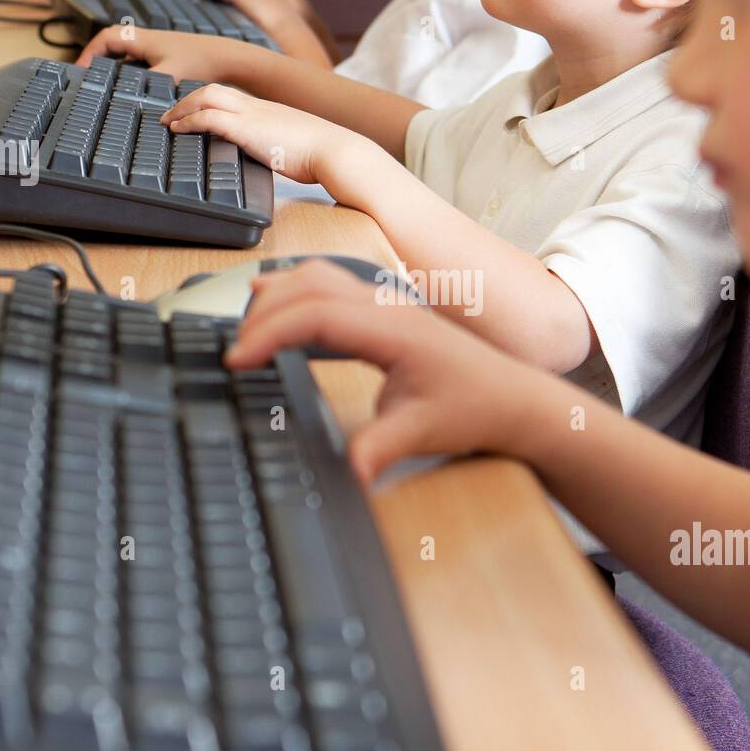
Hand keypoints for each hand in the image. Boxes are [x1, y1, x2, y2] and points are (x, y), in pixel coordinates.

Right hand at [76, 25, 242, 82]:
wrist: (229, 58)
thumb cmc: (201, 62)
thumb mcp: (169, 76)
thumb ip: (147, 87)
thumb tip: (127, 101)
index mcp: (143, 39)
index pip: (106, 38)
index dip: (89, 52)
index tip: (80, 69)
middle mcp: (148, 39)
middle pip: (113, 42)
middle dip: (97, 57)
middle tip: (88, 76)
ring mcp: (158, 47)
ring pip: (127, 51)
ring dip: (114, 64)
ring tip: (105, 84)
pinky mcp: (169, 55)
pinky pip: (141, 60)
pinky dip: (131, 70)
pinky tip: (134, 89)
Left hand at [160, 84, 369, 190]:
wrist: (337, 151)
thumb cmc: (324, 156)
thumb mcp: (297, 148)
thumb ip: (281, 148)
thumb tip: (279, 161)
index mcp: (270, 110)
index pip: (232, 96)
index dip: (208, 101)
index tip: (194, 113)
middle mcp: (259, 106)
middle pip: (214, 89)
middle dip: (187, 99)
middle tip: (171, 115)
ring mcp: (253, 114)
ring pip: (207, 96)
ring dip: (183, 107)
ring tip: (168, 122)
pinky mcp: (248, 129)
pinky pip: (209, 117)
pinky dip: (189, 120)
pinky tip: (178, 130)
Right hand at [224, 260, 551, 483]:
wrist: (516, 398)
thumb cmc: (477, 408)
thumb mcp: (422, 433)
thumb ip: (377, 450)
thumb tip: (348, 474)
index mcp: (394, 329)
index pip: (315, 314)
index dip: (269, 333)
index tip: (237, 360)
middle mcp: (388, 306)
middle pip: (309, 285)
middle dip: (263, 313)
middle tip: (233, 350)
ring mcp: (388, 303)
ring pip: (320, 276)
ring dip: (279, 294)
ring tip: (247, 327)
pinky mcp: (387, 312)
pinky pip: (332, 285)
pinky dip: (297, 294)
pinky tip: (283, 313)